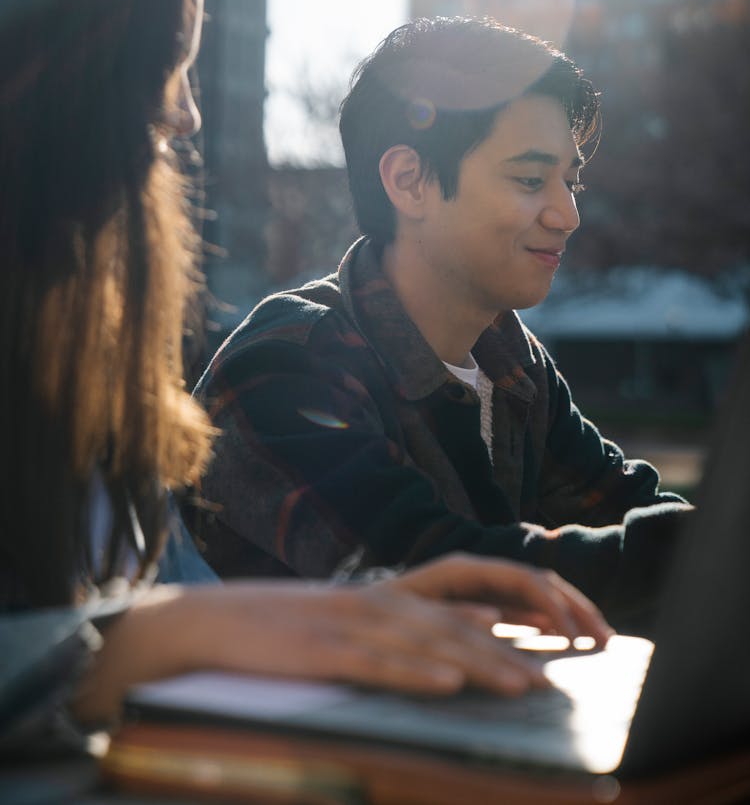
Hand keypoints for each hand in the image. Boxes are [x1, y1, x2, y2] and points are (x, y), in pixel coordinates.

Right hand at [72, 558, 610, 722]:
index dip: (525, 595)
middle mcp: (379, 599)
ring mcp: (349, 623)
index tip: (568, 624)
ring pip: (427, 641)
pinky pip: (375, 664)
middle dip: (515, 646)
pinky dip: (414, 673)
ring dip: (481, 664)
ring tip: (525, 686)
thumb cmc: (287, 628)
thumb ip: (424, 620)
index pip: (474, 580)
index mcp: (391, 591)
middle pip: (461, 618)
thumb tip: (492, 624)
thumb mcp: (361, 619)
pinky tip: (446, 684)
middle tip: (562, 673)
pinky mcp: (320, 651)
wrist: (209, 623)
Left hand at [392, 553, 612, 645]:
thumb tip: (496, 623)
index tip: (573, 638)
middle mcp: (476, 572)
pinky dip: (547, 621)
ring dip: (568, 613)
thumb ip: (453, 616)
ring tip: (597, 640)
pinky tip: (562, 639)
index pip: (523, 579)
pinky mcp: (478, 603)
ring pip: (536, 594)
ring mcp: (479, 586)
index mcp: (464, 568)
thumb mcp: (410, 613)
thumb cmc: (376, 612)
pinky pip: (522, 608)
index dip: (553, 605)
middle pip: (538, 582)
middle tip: (606, 640)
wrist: (352, 610)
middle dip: (575, 608)